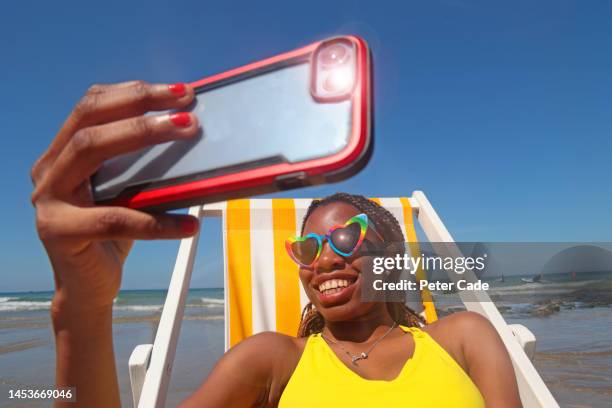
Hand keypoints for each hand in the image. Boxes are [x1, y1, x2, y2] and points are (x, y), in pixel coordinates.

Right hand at [31, 81, 200, 313]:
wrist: (89, 287)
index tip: (178, 91)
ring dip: (147, 137)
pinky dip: (157, 221)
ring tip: (190, 134)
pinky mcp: (59, 232)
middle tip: (188, 112)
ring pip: (92, 152)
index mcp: (62, 153)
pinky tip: (190, 225)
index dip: (134, 92)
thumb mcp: (128, 191)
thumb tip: (193, 134)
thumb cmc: (114, 234)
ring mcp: (48, 200)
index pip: (92, 105)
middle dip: (142, 108)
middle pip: (90, 121)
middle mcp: (49, 170)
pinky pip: (114, 219)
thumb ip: (142, 164)